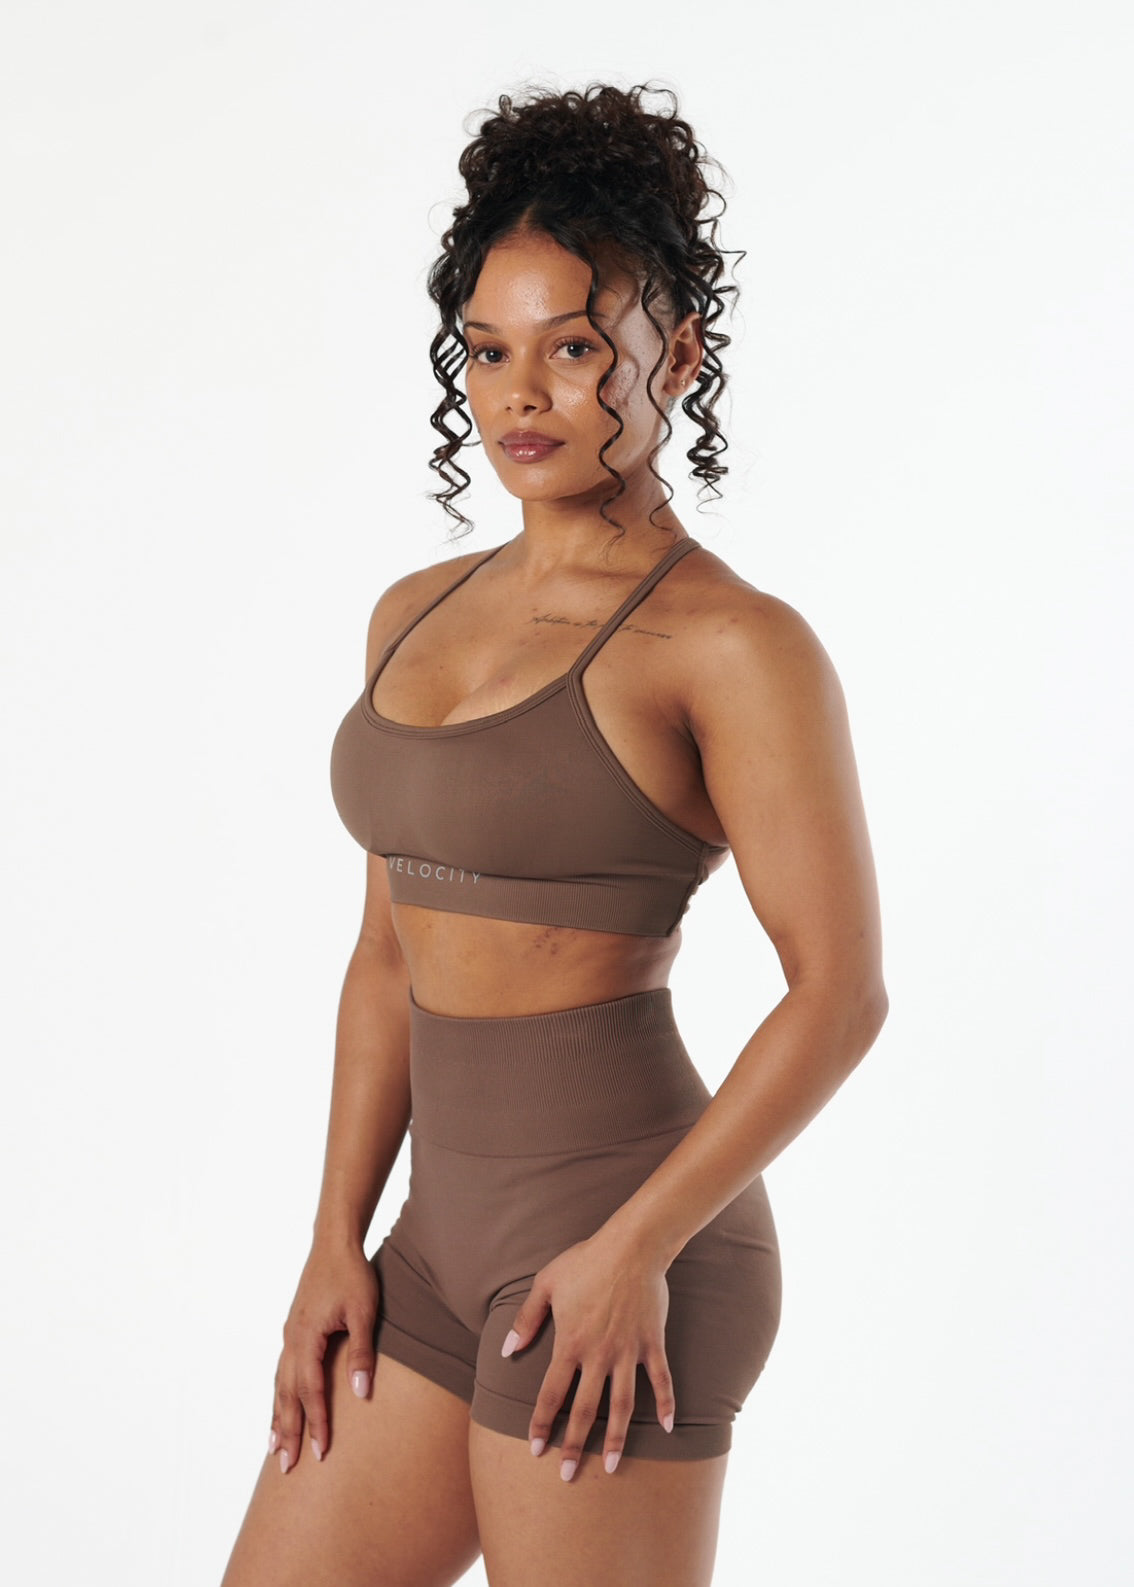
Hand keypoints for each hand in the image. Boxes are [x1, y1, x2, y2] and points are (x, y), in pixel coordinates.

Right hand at [269, 1240, 378, 1473]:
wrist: (334, 1243)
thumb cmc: (353, 1275)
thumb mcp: (364, 1312)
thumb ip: (362, 1353)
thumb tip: (361, 1394)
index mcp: (307, 1336)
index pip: (311, 1390)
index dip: (316, 1423)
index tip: (320, 1453)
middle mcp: (292, 1339)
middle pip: (287, 1394)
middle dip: (287, 1431)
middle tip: (286, 1467)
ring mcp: (289, 1334)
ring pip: (279, 1384)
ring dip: (278, 1417)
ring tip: (274, 1449)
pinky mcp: (293, 1329)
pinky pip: (281, 1370)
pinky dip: (279, 1394)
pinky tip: (280, 1406)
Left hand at [500, 1232, 674, 1479]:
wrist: (632, 1246)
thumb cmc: (586, 1260)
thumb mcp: (546, 1283)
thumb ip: (526, 1319)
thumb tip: (507, 1349)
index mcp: (569, 1342)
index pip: (551, 1393)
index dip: (541, 1423)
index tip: (535, 1450)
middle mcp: (598, 1354)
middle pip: (584, 1409)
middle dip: (575, 1445)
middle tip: (568, 1476)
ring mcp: (627, 1351)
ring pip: (622, 1405)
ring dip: (617, 1438)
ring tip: (613, 1467)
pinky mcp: (652, 1343)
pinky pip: (661, 1380)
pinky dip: (666, 1404)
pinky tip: (668, 1428)